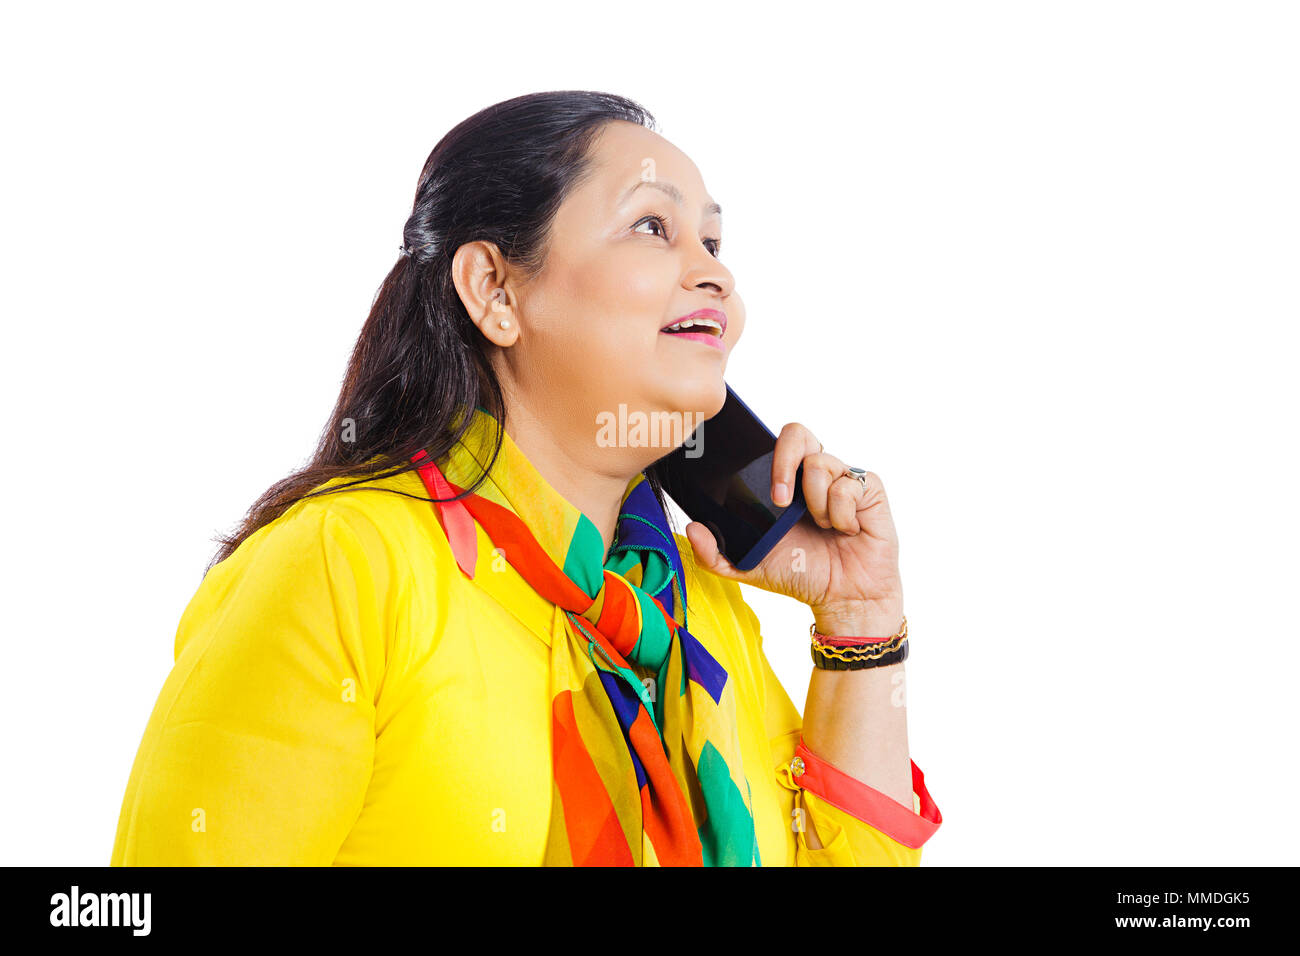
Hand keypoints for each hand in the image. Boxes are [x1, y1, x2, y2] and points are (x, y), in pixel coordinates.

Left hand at [683, 422, 903, 636]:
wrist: (844, 599)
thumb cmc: (801, 575)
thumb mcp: (749, 567)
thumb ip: (714, 554)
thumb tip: (691, 529)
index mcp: (785, 482)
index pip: (773, 443)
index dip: (766, 455)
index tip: (764, 491)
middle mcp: (813, 473)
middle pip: (797, 433)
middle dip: (785, 462)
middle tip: (781, 500)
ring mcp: (842, 478)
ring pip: (822, 463)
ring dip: (816, 503)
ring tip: (822, 528)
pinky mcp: (869, 488)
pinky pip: (849, 485)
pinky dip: (842, 513)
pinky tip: (846, 531)